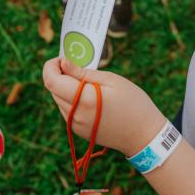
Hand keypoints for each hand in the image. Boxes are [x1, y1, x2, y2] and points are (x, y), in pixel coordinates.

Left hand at [42, 57, 166, 156]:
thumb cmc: (133, 103)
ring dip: (66, 88)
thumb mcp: (111, 80)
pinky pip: (67, 111)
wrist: (144, 136)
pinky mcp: (79, 132)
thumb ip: (83, 72)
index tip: (63, 58)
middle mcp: (75, 115)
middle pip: (53, 90)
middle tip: (79, 67)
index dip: (51, 66)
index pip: (51, 81)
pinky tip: (91, 98)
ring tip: (90, 84)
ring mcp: (75, 126)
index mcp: (83, 99)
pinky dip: (72, 100)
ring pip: (59, 100)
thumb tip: (63, 62)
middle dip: (60, 75)